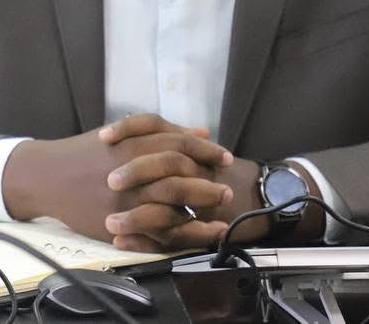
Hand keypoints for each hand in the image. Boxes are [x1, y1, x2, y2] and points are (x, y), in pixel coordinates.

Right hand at [1, 116, 232, 242]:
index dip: (206, 150)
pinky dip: (181, 230)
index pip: (180, 142)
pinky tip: (196, 231)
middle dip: (208, 182)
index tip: (224, 157)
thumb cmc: (86, 152)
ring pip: (173, 201)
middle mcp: (133, 167)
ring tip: (217, 210)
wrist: (48, 175)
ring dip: (201, 205)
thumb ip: (162, 132)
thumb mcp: (122, 134)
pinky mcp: (119, 218)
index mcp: (134, 142)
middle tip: (227, 189)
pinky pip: (157, 227)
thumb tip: (202, 130)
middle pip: (182, 172)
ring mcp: (127, 195)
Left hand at [100, 116, 323, 250]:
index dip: (129, 129)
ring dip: (134, 218)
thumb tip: (136, 126)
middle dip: (135, 173)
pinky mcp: (198, 230)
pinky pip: (170, 238)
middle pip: (163, 165)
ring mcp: (196, 202)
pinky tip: (122, 243)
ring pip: (163, 208)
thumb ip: (174, 139)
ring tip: (109, 224)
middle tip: (110, 182)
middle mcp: (193, 170)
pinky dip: (144, 241)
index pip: (156, 127)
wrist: (265, 200)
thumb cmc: (224, 174)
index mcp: (187, 148)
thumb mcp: (198, 152)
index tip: (104, 136)